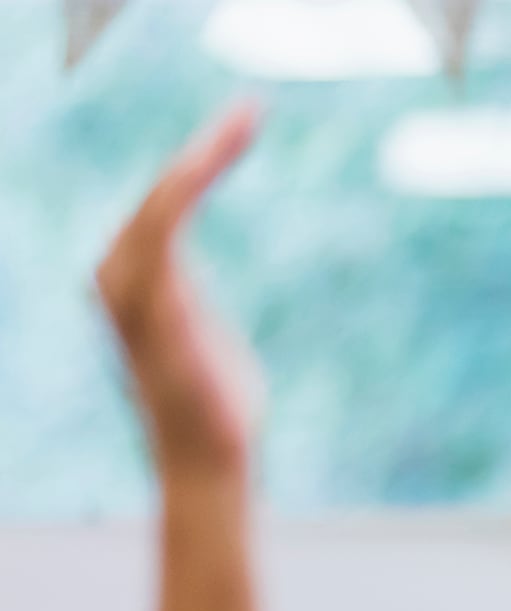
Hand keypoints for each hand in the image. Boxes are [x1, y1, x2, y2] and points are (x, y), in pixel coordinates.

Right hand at [98, 103, 264, 479]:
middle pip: (161, 191)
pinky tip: (221, 151)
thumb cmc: (217, 417)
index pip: (163, 206)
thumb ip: (195, 311)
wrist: (208, 461)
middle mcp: (116, 274)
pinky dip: (193, 178)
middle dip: (206, 147)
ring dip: (205, 151)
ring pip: (163, 195)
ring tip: (248, 116)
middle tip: (253, 109)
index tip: (239, 128)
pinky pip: (166, 216)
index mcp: (134, 280)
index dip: (198, 164)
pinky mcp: (150, 294)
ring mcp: (126, 283)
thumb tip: (202, 312)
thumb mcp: (207, 346)